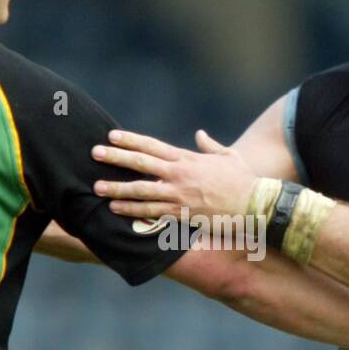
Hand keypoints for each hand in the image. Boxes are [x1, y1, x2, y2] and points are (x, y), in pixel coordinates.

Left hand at [92, 129, 259, 219]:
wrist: (254, 205)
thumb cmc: (244, 180)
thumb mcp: (228, 156)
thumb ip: (210, 145)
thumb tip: (200, 134)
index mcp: (187, 159)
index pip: (152, 146)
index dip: (130, 140)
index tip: (112, 136)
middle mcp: (179, 174)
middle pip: (140, 164)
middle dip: (115, 158)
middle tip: (94, 154)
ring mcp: (178, 195)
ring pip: (140, 190)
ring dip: (117, 188)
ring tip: (97, 187)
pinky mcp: (181, 214)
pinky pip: (151, 213)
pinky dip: (132, 211)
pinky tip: (116, 210)